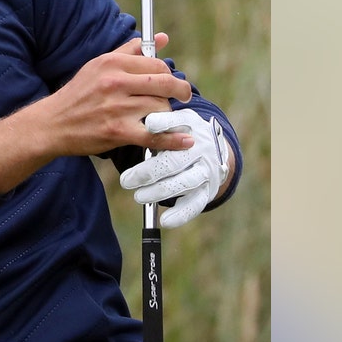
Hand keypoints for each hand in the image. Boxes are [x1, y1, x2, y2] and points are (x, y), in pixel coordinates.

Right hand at [0, 34, 193, 193]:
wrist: (52, 124)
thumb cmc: (78, 94)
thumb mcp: (99, 64)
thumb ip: (132, 50)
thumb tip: (161, 38)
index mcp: (112, 63)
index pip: (156, 65)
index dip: (169, 74)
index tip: (170, 82)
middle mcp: (115, 82)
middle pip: (164, 84)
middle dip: (181, 90)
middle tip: (184, 96)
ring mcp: (117, 108)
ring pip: (161, 108)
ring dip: (168, 114)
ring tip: (163, 117)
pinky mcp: (118, 132)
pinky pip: (154, 135)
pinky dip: (173, 139)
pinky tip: (184, 140)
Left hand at [120, 110, 231, 227]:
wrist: (215, 149)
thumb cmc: (183, 133)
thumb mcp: (175, 121)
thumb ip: (161, 122)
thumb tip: (144, 121)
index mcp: (192, 126)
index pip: (178, 122)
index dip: (164, 124)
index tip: (149, 125)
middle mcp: (201, 148)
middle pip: (173, 160)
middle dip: (148, 172)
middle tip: (126, 180)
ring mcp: (206, 170)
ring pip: (182, 183)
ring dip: (159, 192)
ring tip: (139, 196)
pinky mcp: (208, 190)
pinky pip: (194, 204)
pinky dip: (180, 214)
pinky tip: (165, 221)